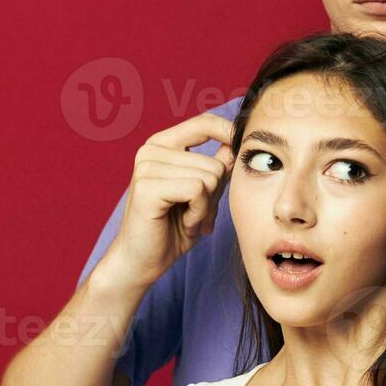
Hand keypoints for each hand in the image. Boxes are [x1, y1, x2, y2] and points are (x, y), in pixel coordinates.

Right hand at [100, 111, 235, 287]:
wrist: (143, 262)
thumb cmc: (173, 228)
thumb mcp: (203, 193)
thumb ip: (217, 166)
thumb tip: (238, 143)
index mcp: (162, 145)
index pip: (205, 123)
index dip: (230, 134)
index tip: (243, 153)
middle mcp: (151, 150)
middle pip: (215, 162)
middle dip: (214, 195)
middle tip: (196, 214)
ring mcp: (146, 166)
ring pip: (209, 177)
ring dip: (206, 207)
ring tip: (188, 219)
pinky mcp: (147, 187)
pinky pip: (197, 190)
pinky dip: (199, 212)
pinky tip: (185, 223)